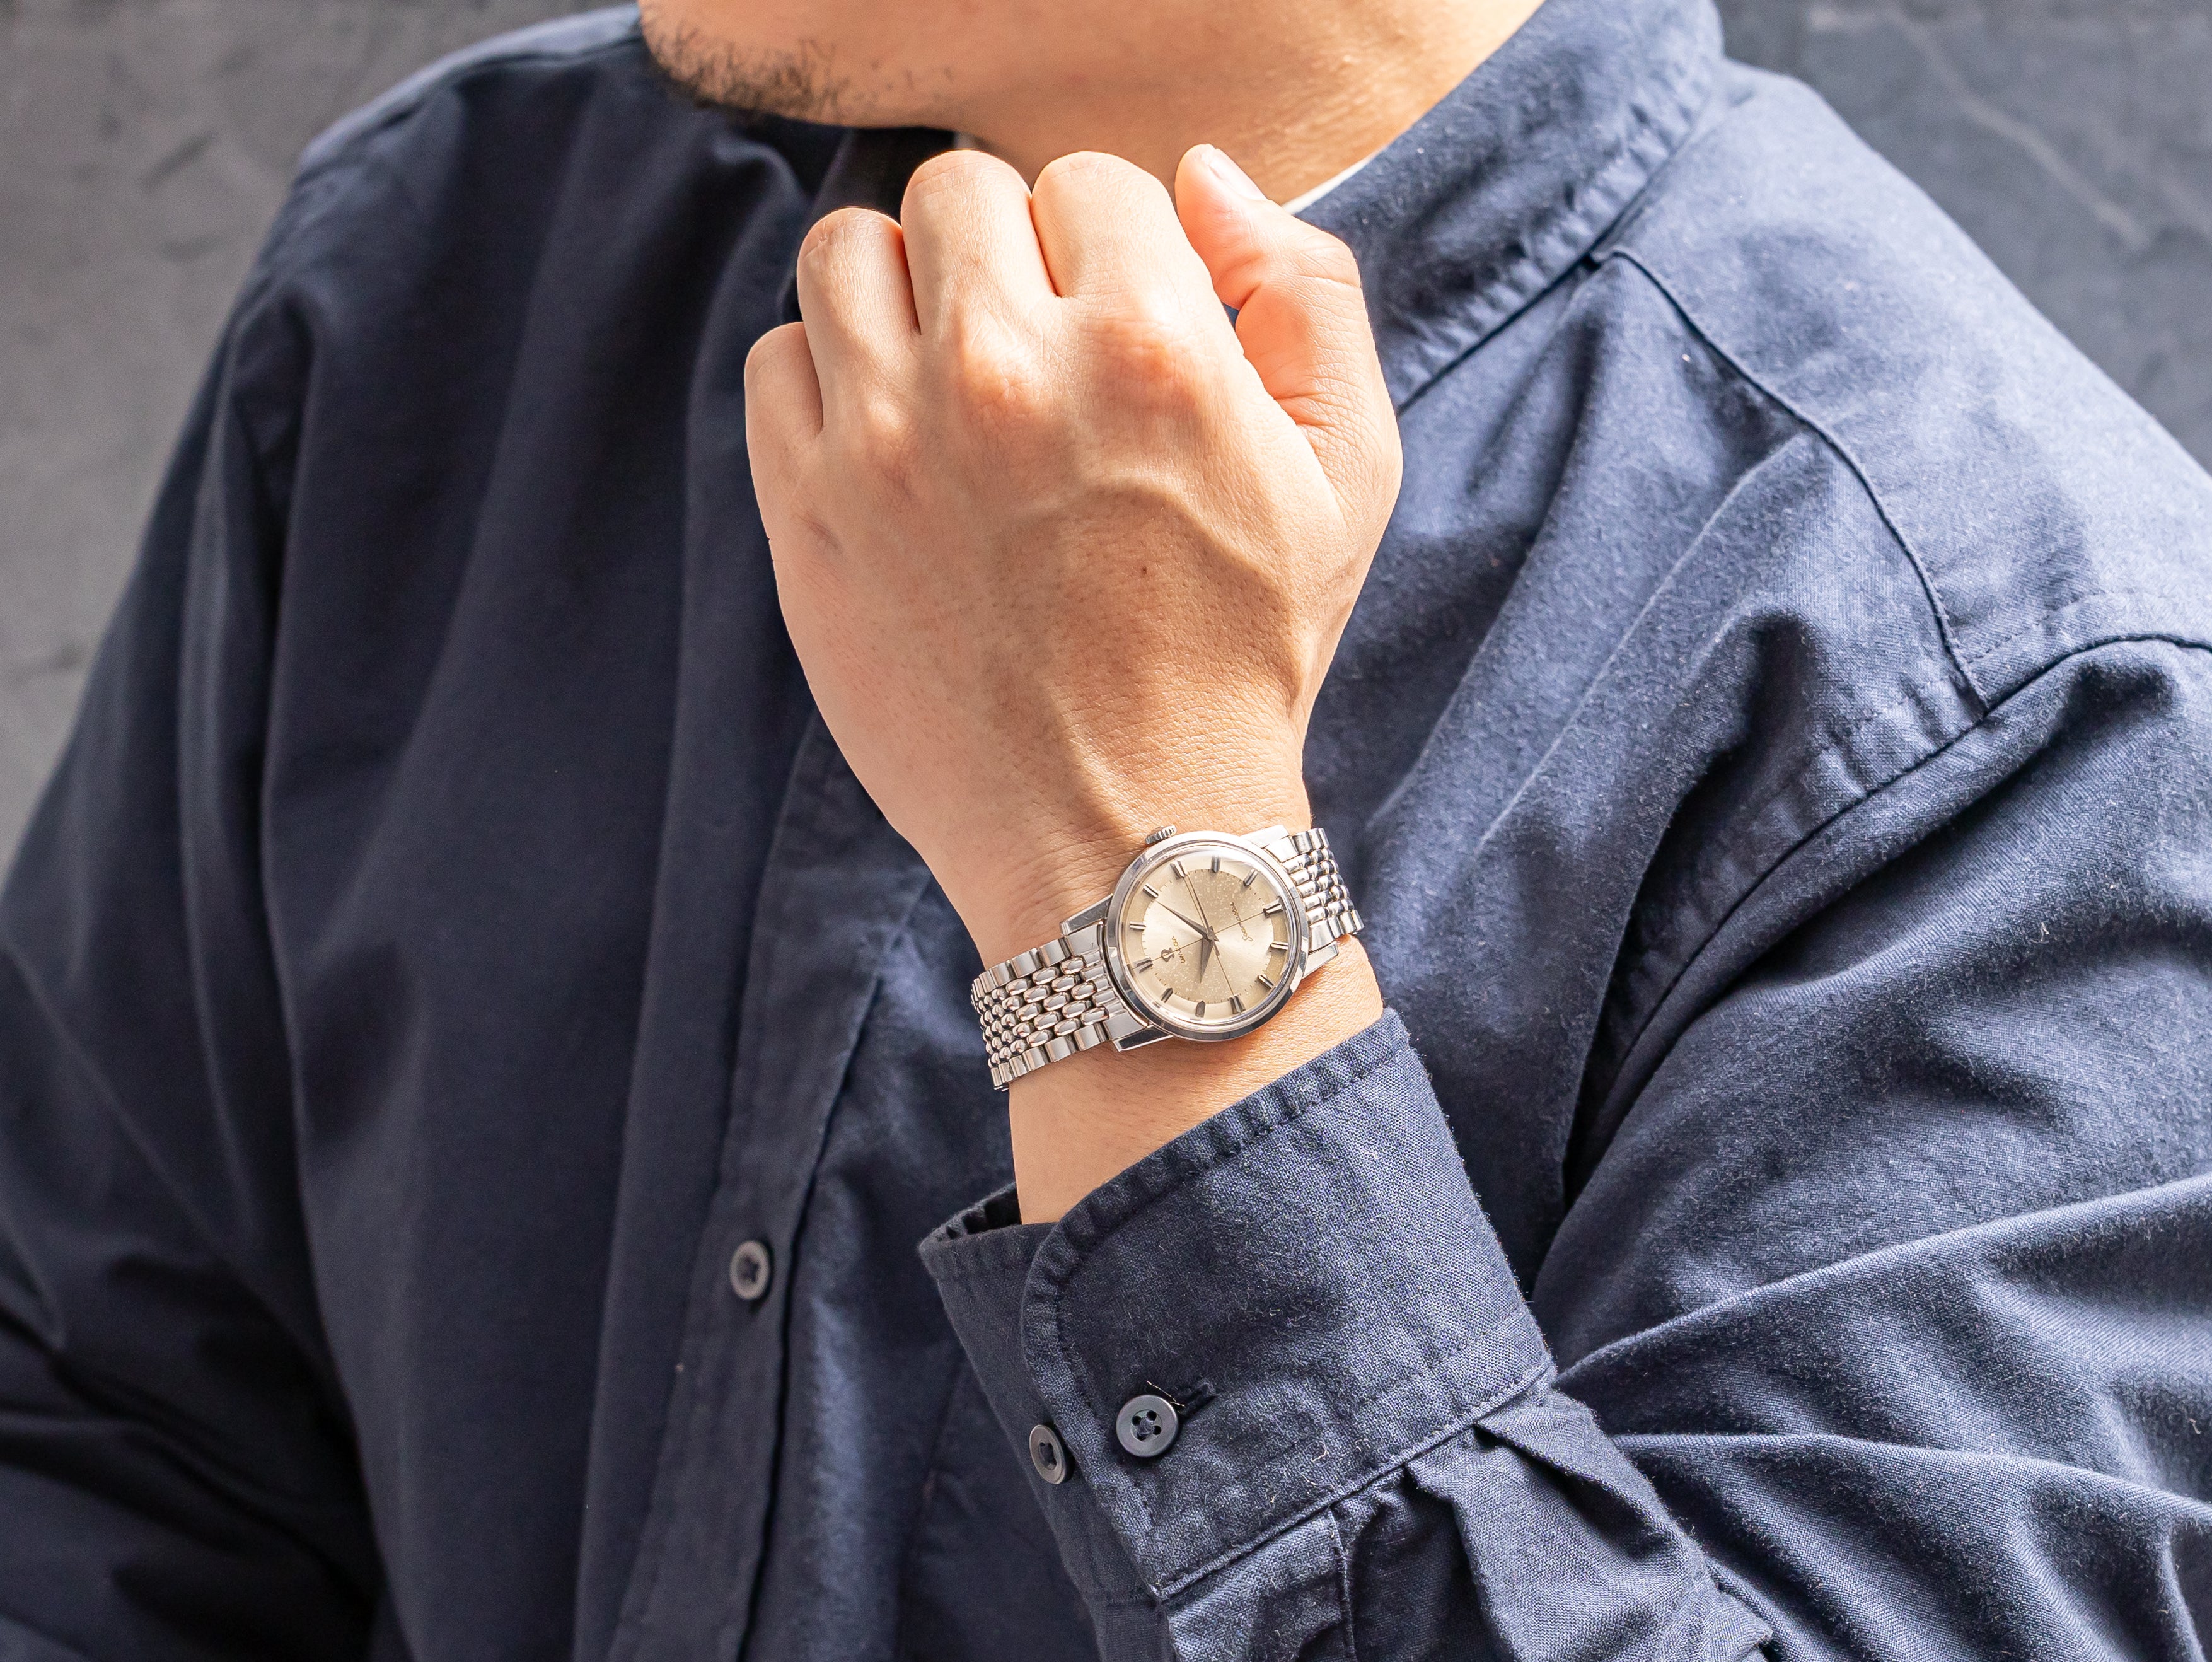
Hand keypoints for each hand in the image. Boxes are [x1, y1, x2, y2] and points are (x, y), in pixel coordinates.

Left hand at [741, 141, 1401, 969]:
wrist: (1129, 843)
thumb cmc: (1244, 665)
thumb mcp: (1348, 480)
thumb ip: (1309, 294)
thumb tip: (1203, 180)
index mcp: (1149, 346)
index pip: (1090, 184)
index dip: (1109, 255)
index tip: (1113, 342)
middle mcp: (1006, 373)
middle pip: (958, 194)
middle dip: (1003, 260)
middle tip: (1036, 366)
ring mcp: (887, 444)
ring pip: (848, 254)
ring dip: (900, 300)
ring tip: (950, 392)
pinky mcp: (808, 515)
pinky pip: (776, 363)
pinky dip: (825, 383)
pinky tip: (890, 452)